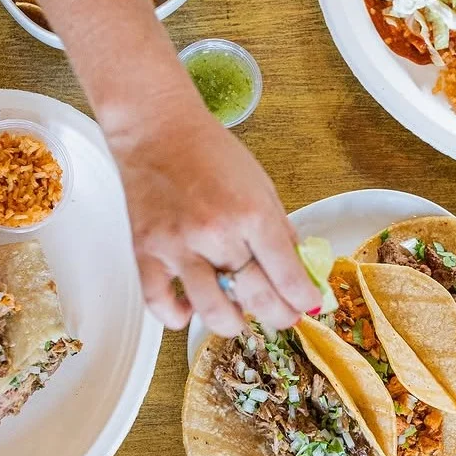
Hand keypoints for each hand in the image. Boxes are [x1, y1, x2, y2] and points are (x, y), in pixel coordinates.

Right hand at [105, 94, 321, 337]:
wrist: (157, 131)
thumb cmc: (210, 154)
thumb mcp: (261, 186)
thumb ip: (280, 231)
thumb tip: (299, 271)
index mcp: (252, 214)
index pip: (288, 275)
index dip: (304, 298)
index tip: (308, 305)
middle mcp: (217, 233)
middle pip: (257, 298)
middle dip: (280, 317)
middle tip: (283, 317)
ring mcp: (179, 246)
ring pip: (212, 312)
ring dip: (234, 324)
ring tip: (239, 318)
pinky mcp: (147, 253)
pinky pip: (161, 304)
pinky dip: (178, 317)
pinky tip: (190, 309)